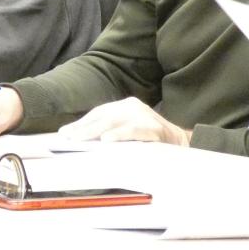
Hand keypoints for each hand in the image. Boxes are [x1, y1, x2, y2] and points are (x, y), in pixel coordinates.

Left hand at [58, 97, 191, 145]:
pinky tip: (107, 140)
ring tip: (80, 138)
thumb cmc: (151, 140)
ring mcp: (144, 116)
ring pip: (115, 122)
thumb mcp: (129, 130)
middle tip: (68, 138)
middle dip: (83, 128)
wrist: (182, 143)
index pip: (99, 113)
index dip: (82, 123)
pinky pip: (134, 132)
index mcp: (126, 106)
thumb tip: (82, 140)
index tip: (66, 133)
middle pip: (103, 117)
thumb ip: (110, 131)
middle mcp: (133, 107)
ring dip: (95, 131)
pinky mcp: (154, 129)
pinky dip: (120, 135)